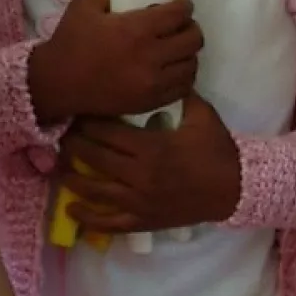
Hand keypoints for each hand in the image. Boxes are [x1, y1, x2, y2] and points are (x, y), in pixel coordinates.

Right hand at [28, 0, 201, 123]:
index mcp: (137, 29)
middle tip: (179, 27)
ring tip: (176, 50)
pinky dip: (182, 76)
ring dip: (188, 53)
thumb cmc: (69, 43)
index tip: (180, 6)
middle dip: (190, 28)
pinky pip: (183, 87)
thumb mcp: (83, 7)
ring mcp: (153, 81)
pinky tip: (171, 70)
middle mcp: (151, 55)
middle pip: (194, 38)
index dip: (184, 6)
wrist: (56, 83)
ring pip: (192, 63)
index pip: (180, 13)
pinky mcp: (150, 100)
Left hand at [59, 93, 241, 232]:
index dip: (87, 123)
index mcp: (151, 148)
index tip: (75, 115)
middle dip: (73, 146)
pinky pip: (109, 223)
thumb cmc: (217, 151)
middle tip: (61, 137)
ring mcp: (139, 201)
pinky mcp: (142, 220)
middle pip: (95, 158)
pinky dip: (87, 218)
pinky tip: (70, 209)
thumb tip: (165, 73)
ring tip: (58, 168)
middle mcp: (139, 174)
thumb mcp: (203, 117)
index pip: (107, 133)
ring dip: (72, 179)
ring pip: (95, 190)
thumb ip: (181, 95)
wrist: (237, 189)